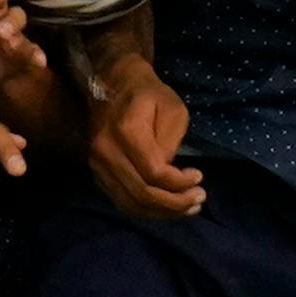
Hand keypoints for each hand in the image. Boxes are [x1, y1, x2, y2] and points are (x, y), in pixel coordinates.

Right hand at [85, 61, 203, 219]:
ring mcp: (97, 164)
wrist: (114, 84)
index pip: (154, 172)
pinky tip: (165, 207)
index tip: (199, 177)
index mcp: (127, 131)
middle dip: (175, 204)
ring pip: (131, 203)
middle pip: (142, 193)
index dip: (180, 184)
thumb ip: (171, 144)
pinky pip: (121, 201)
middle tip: (198, 200)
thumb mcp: (173, 109)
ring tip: (187, 208)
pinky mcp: (96, 172)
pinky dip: (145, 210)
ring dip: (161, 212)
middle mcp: (106, 151)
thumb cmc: (149, 94)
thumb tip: (168, 175)